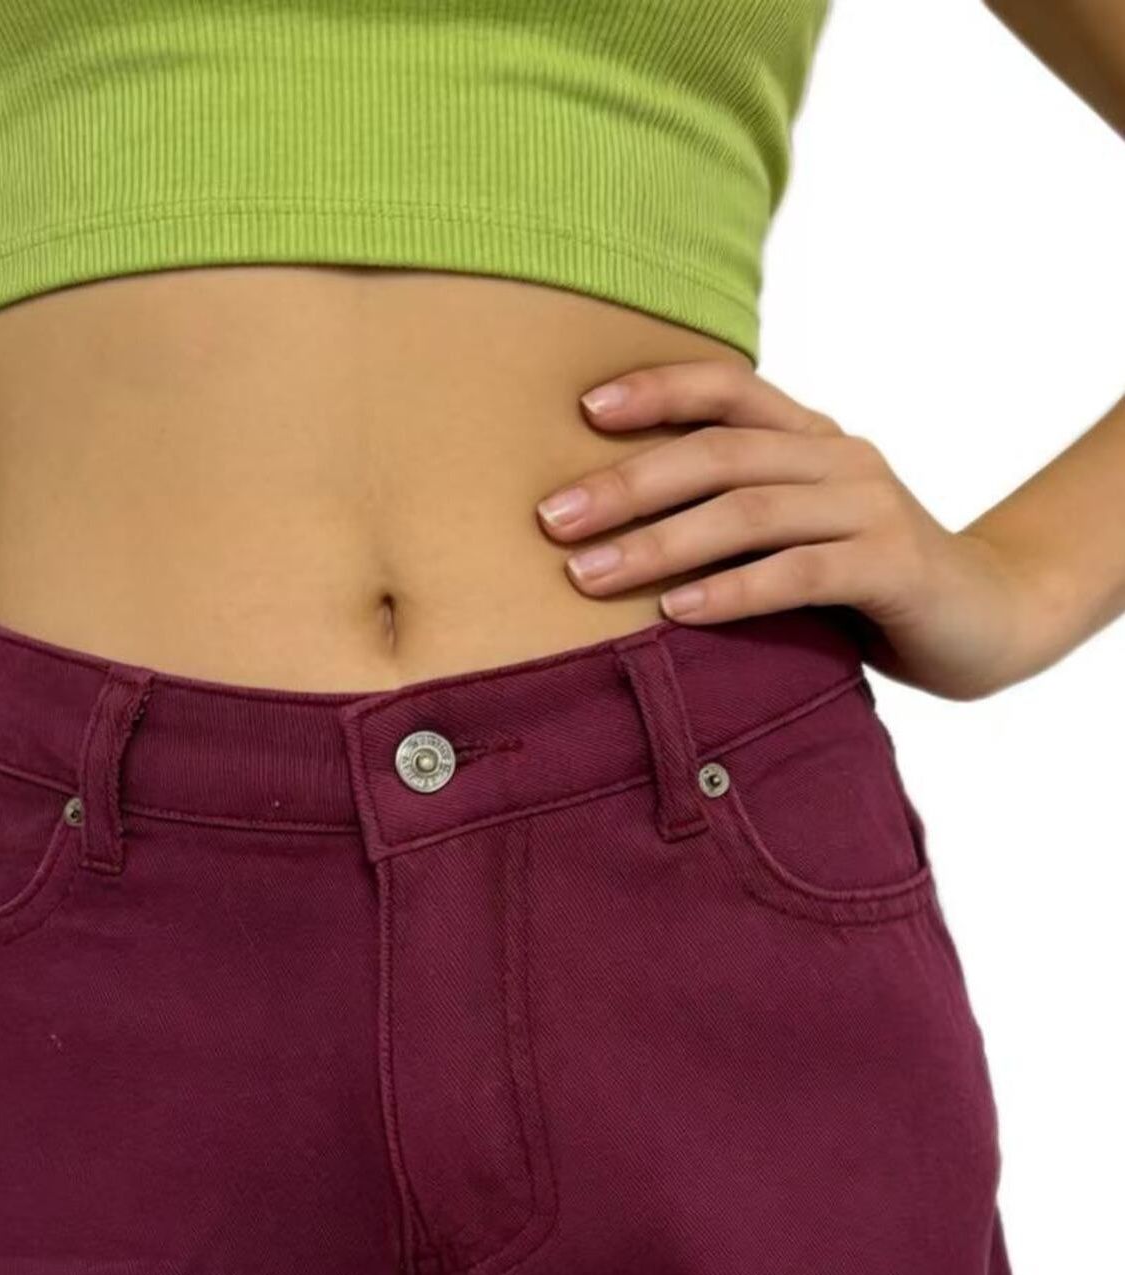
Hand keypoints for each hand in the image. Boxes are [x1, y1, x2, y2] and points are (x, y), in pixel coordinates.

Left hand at [536, 359, 1066, 700]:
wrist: (988, 618)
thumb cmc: (866, 581)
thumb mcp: (798, 532)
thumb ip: (735, 516)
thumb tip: (614, 531)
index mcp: (812, 437)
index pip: (728, 391)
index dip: (656, 390)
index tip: (582, 410)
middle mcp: (840, 458)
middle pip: (720, 453)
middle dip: (626, 484)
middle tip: (552, 519)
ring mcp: (871, 508)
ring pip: (749, 511)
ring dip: (660, 543)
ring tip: (588, 574)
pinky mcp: (892, 568)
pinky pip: (800, 573)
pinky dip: (733, 590)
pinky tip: (677, 612)